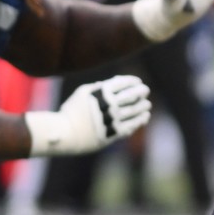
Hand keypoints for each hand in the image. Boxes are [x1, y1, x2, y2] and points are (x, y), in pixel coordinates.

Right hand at [25, 74, 151, 155]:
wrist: (66, 133)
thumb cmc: (71, 111)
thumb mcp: (81, 93)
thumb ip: (97, 87)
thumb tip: (111, 83)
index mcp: (101, 92)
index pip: (122, 83)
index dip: (132, 81)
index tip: (137, 82)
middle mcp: (109, 105)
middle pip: (132, 95)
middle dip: (141, 91)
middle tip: (145, 91)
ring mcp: (113, 119)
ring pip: (135, 110)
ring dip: (143, 106)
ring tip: (147, 104)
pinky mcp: (114, 133)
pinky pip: (132, 125)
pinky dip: (141, 120)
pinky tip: (145, 117)